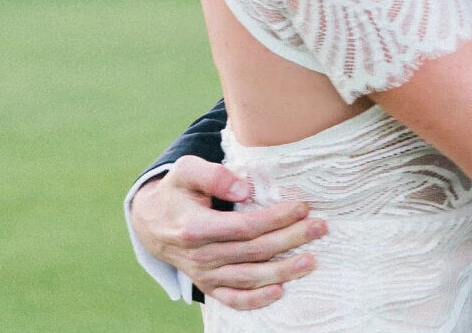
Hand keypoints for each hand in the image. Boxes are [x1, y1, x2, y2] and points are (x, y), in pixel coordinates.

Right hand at [129, 156, 325, 308]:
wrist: (152, 222)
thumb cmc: (177, 191)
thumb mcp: (185, 171)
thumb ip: (212, 175)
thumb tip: (242, 189)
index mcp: (195, 227)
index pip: (244, 227)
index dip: (276, 219)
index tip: (302, 207)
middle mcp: (200, 256)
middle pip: (254, 252)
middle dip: (290, 240)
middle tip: (319, 227)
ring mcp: (204, 274)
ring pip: (249, 278)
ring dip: (283, 271)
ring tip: (311, 261)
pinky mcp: (207, 285)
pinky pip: (233, 299)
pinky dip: (256, 300)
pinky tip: (280, 291)